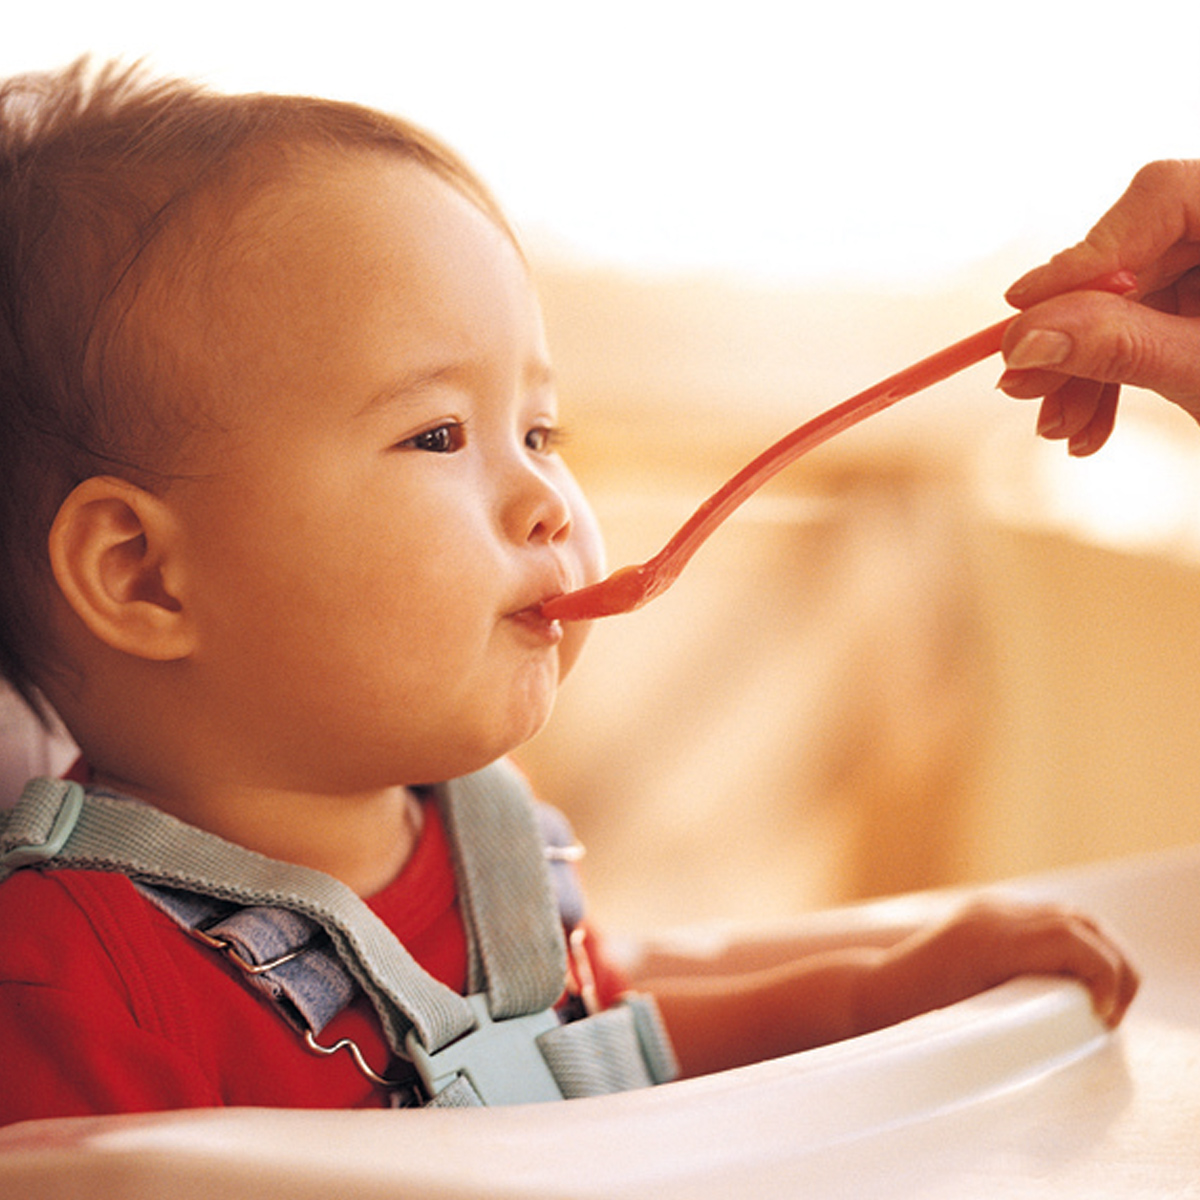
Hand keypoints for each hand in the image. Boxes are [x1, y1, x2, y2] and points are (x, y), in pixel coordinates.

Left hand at [874, 898, 1139, 1030]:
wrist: (873, 995)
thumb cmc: (915, 1020)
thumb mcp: (975, 1023)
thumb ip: (1027, 1016)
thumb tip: (1081, 1023)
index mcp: (992, 940)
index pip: (1075, 941)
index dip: (1107, 976)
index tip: (1105, 1017)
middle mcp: (994, 915)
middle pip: (1081, 923)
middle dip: (1114, 965)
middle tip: (1115, 1010)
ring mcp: (991, 909)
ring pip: (1069, 916)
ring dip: (1098, 952)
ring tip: (1104, 998)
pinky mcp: (988, 913)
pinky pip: (1046, 917)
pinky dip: (1074, 944)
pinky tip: (1078, 978)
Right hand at [998, 160, 1199, 454]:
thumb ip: (1119, 346)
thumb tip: (1025, 337)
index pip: (1164, 197)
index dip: (1088, 252)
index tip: (1024, 306)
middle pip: (1137, 255)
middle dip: (1075, 331)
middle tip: (1022, 387)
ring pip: (1134, 299)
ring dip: (1086, 367)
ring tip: (1061, 428)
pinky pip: (1150, 324)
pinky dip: (1115, 375)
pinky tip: (1090, 424)